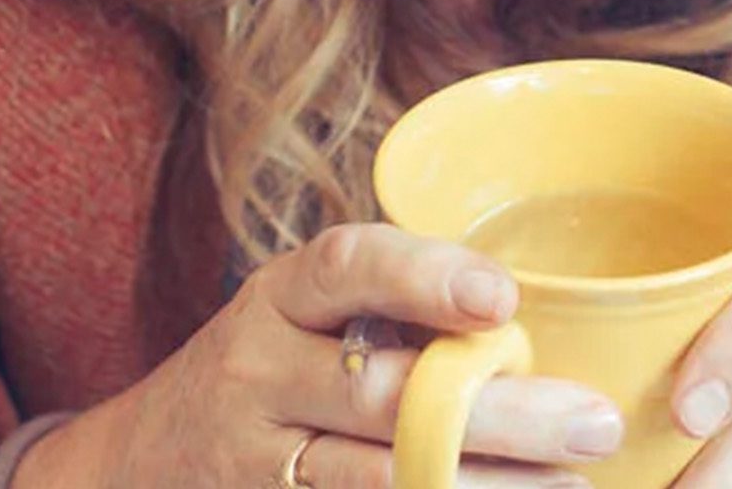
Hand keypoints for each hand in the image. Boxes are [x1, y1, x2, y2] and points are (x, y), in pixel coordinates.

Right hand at [69, 223, 623, 487]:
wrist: (136, 464)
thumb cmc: (264, 368)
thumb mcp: (302, 315)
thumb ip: (392, 304)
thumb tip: (538, 305)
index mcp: (280, 298)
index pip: (347, 266)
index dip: (425, 276)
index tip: (504, 298)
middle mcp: (260, 374)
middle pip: (385, 396)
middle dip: (501, 414)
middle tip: (595, 424)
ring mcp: (258, 459)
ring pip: (382, 480)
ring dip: (488, 487)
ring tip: (572, 485)